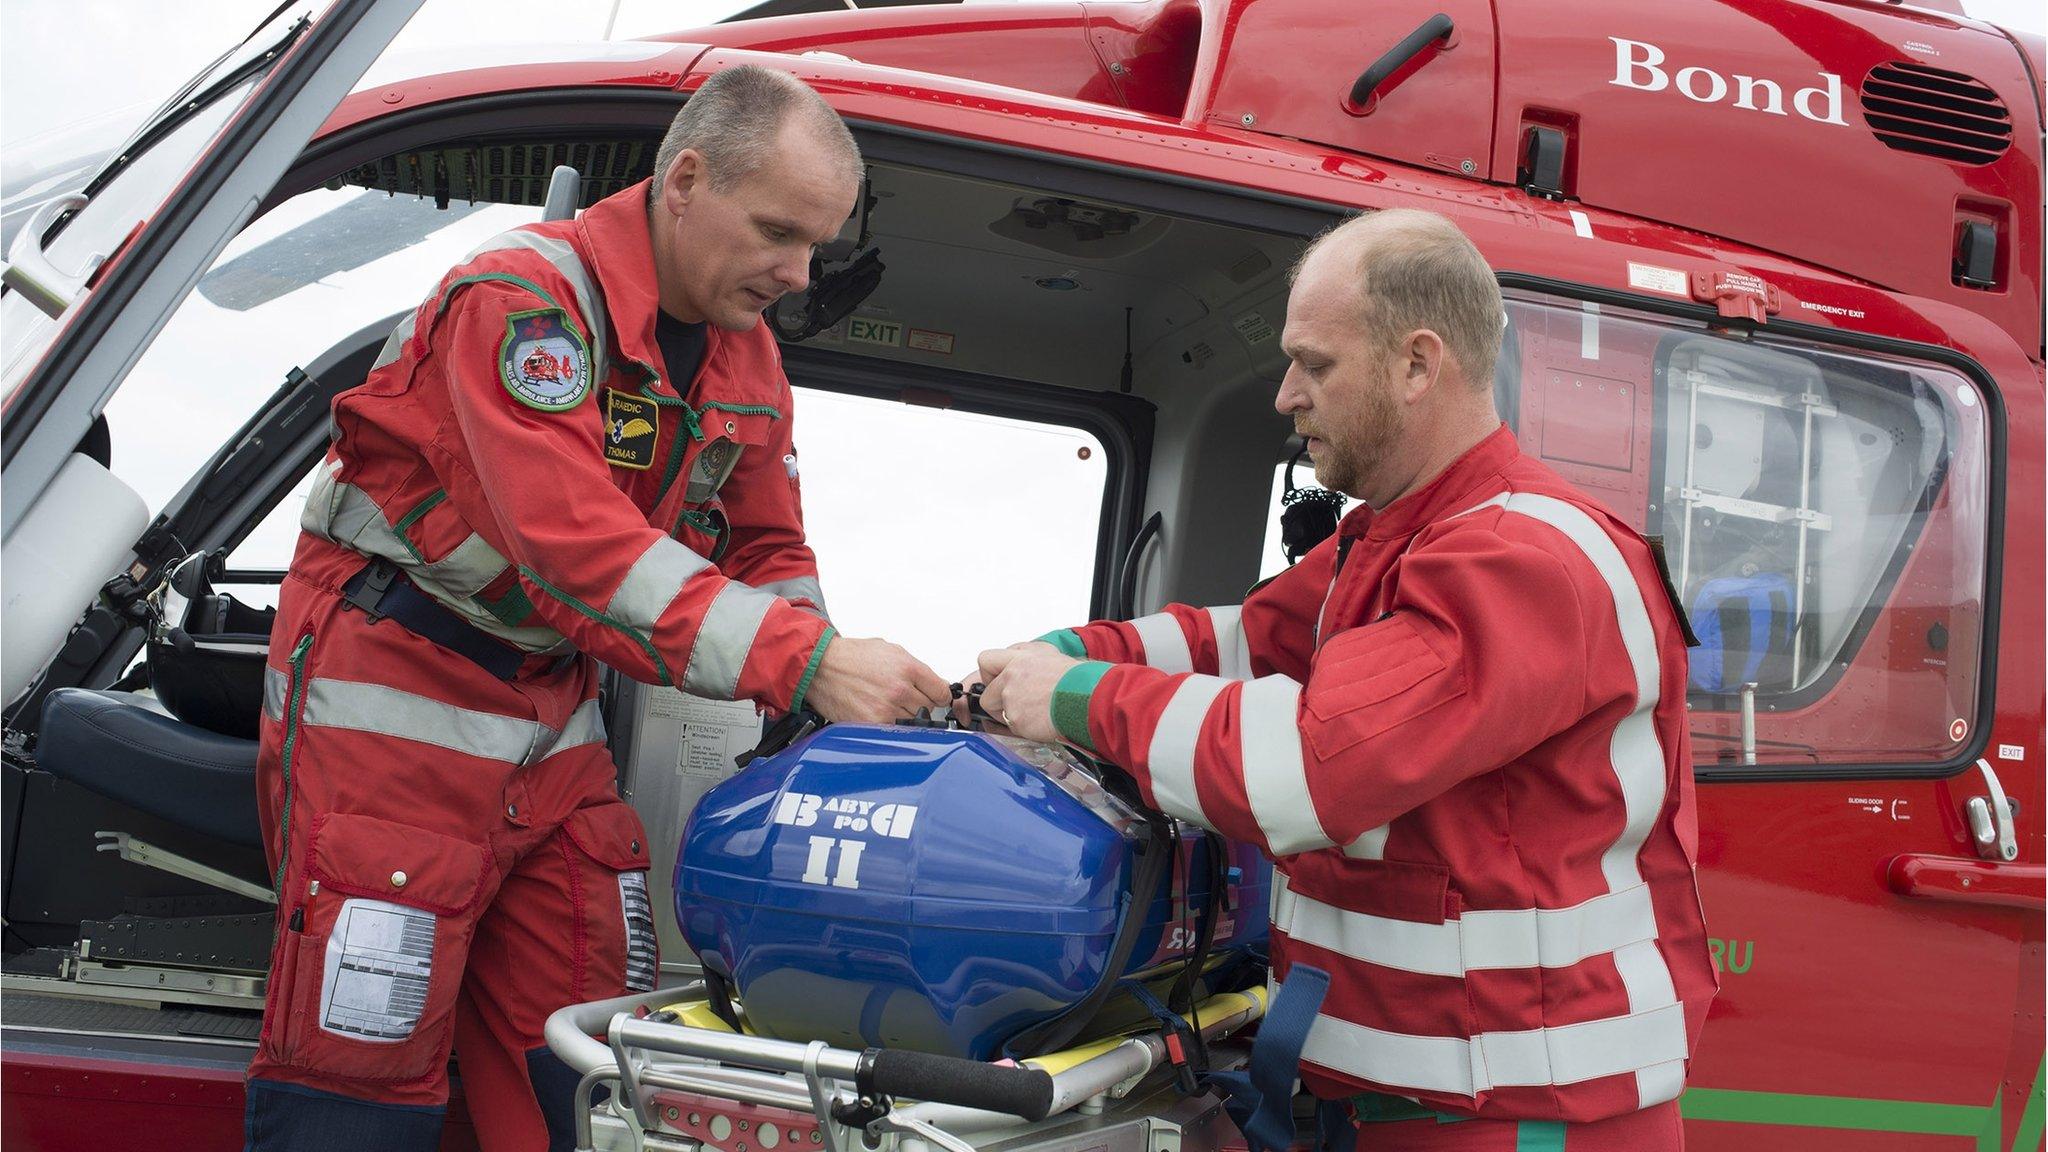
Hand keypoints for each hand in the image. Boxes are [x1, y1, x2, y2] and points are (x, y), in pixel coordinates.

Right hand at [805, 635, 950, 724]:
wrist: (820, 666)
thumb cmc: (851, 657)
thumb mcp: (890, 651)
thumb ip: (916, 668)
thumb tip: (935, 683)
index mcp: (907, 668)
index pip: (942, 692)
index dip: (939, 695)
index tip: (934, 697)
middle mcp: (899, 689)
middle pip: (928, 709)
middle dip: (919, 704)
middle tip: (902, 698)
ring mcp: (886, 709)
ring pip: (912, 722)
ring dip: (904, 716)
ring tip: (885, 703)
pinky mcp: (872, 724)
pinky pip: (894, 731)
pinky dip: (889, 726)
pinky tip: (878, 713)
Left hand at [975, 645, 1080, 743]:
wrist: (1089, 697)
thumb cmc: (1078, 680)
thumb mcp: (1051, 657)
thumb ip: (1027, 661)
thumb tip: (1015, 670)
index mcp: (1021, 656)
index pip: (986, 661)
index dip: (988, 676)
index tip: (996, 684)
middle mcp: (1012, 674)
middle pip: (987, 694)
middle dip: (998, 704)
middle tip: (1017, 706)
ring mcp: (1011, 696)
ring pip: (998, 714)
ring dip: (1012, 717)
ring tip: (1035, 714)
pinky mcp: (1015, 718)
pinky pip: (1011, 728)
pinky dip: (1023, 729)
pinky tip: (1040, 722)